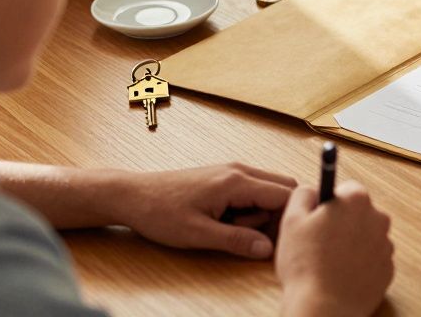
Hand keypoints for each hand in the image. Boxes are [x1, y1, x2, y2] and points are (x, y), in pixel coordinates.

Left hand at [111, 164, 295, 258]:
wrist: (132, 195)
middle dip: (277, 215)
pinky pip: (251, 191)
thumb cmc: (160, 211)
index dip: (288, 220)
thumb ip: (237, 240)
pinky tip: (224, 221)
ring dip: (259, 213)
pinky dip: (247, 209)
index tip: (276, 240)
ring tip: (229, 227)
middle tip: (251, 235)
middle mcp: (238, 170)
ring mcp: (231, 171)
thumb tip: (267, 249)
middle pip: (283, 188)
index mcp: (236, 181)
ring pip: (267, 190)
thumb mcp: (198, 234)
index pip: (285, 195)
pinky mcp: (223, 178)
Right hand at [277, 182, 393, 316]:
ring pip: (366, 237)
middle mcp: (378, 219)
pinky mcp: (387, 271)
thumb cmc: (306, 265)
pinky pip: (372, 260)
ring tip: (328, 262)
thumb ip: (304, 194)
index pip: (347, 188)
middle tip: (320, 241)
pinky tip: (340, 274)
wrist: (324, 307)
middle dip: (342, 223)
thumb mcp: (291, 219)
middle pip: (359, 213)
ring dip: (351, 244)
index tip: (320, 217)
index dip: (330, 203)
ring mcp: (385, 246)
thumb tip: (313, 190)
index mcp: (356, 201)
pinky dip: (359, 265)